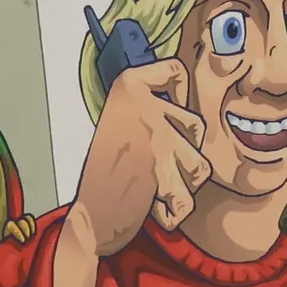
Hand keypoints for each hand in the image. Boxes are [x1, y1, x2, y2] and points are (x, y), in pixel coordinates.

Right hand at [70, 56, 211, 252]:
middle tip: (153, 162)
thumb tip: (188, 99)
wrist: (87, 216)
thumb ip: (151, 107)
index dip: (180, 94)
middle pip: (195, 124)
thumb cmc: (105, 172)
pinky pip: (191, 192)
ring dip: (183, 182)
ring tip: (156, 185)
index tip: (167, 109)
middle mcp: (142, 107)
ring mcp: (154, 139)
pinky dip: (177, 209)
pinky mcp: (161, 174)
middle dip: (183, 151)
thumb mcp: (121, 122)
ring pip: (199, 162)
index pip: (175, 70)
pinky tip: (155, 205)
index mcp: (128, 86)